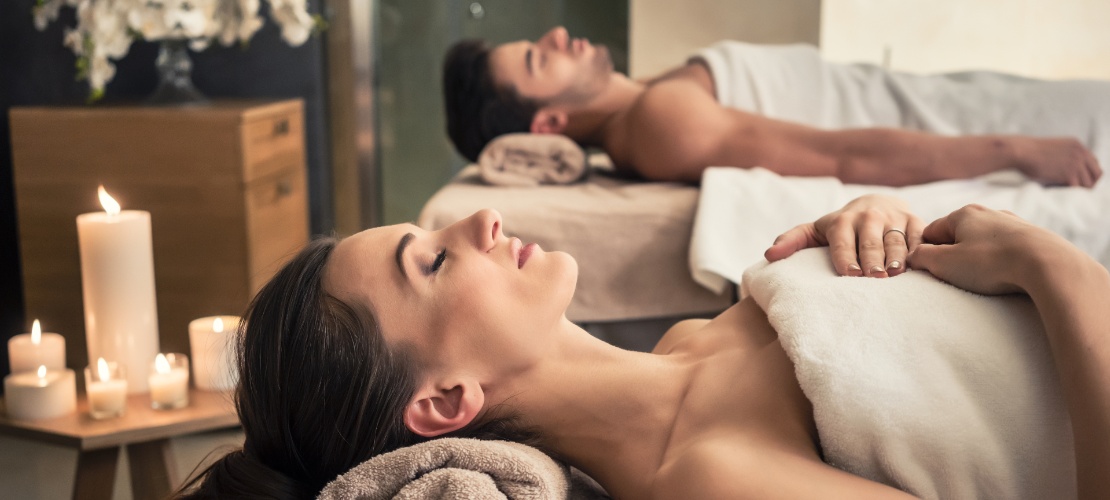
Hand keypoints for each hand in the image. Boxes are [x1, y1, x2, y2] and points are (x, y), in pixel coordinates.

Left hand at [765, 194, 925, 276]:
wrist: (876, 204)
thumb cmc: (840, 228)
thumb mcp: (815, 231)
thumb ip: (792, 241)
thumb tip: (769, 255)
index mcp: (842, 221)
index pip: (842, 240)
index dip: (846, 256)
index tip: (849, 274)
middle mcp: (868, 217)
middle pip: (870, 241)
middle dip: (872, 258)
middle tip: (873, 277)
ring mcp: (894, 218)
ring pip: (895, 239)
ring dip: (896, 256)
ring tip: (895, 274)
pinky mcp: (915, 221)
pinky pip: (919, 236)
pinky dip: (919, 249)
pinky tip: (919, 264)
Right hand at [907, 204, 1076, 294]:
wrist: (1047, 264)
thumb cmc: (992, 262)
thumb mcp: (945, 263)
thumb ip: (922, 257)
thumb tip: (913, 256)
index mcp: (963, 214)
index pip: (932, 231)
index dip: (925, 251)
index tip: (929, 270)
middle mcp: (988, 213)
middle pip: (959, 235)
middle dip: (953, 255)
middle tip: (955, 278)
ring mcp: (1013, 224)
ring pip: (984, 242)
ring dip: (978, 259)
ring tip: (983, 280)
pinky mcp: (1033, 238)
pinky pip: (1007, 249)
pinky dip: (1001, 261)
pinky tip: (1006, 275)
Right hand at [1014, 137, 1101, 187]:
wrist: (1022, 152)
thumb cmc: (1031, 153)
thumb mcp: (1054, 149)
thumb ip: (1066, 156)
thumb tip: (1069, 172)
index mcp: (1078, 146)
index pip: (1094, 163)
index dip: (1089, 174)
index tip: (1081, 181)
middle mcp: (1081, 153)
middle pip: (1097, 174)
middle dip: (1089, 183)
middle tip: (1078, 190)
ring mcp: (1076, 163)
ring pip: (1089, 184)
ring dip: (1079, 190)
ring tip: (1068, 193)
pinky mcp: (1069, 174)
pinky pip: (1078, 189)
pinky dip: (1072, 193)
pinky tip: (1064, 193)